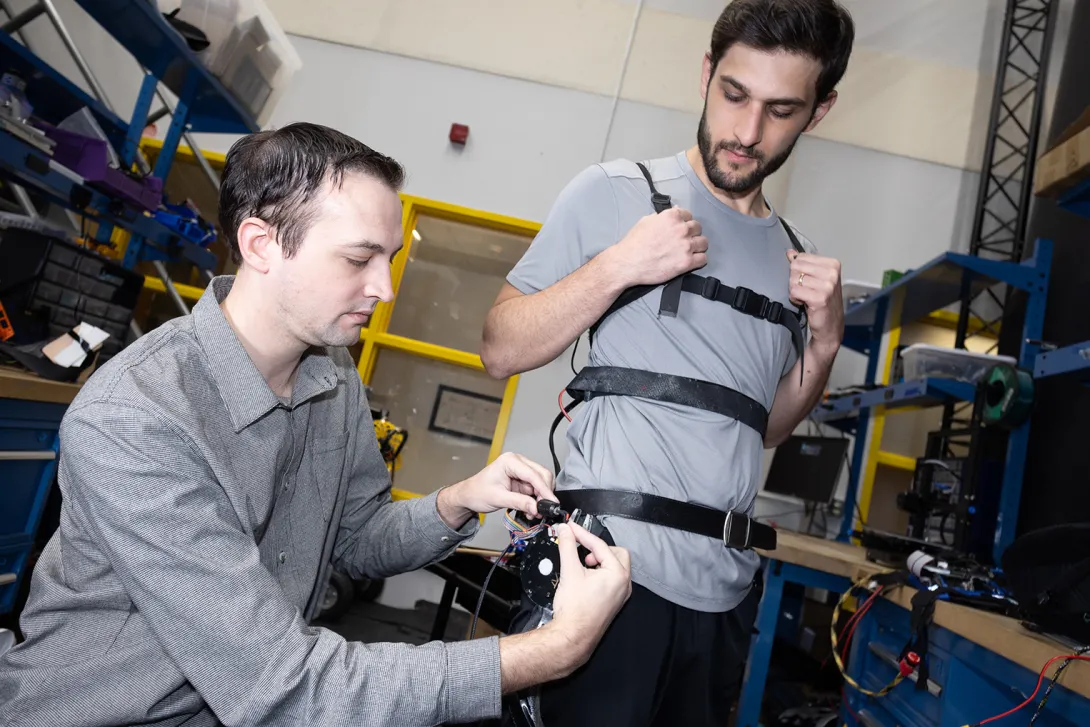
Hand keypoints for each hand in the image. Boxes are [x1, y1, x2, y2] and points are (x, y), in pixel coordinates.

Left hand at [436, 452, 553, 527]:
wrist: (468, 496)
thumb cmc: (477, 492)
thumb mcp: (498, 498)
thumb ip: (519, 502)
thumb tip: (536, 508)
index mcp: (510, 461)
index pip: (533, 474)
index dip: (544, 489)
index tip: (551, 502)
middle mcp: (517, 462)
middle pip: (541, 475)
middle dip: (544, 493)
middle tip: (543, 509)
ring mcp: (520, 470)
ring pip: (541, 482)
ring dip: (540, 498)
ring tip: (534, 512)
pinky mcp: (521, 480)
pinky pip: (535, 488)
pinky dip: (536, 499)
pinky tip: (531, 509)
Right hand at [547, 522, 631, 669]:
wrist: (572, 636)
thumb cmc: (575, 610)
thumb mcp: (569, 571)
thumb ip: (567, 546)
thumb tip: (565, 531)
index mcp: (618, 574)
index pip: (600, 546)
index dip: (582, 534)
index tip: (571, 528)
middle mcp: (624, 584)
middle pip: (615, 553)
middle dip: (597, 549)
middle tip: (581, 551)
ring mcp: (620, 594)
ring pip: (614, 566)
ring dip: (599, 561)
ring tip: (582, 566)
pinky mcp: (614, 601)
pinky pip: (612, 579)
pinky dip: (600, 572)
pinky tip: (585, 577)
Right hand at [606, 207, 707, 286]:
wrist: (627, 263)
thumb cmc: (634, 243)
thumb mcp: (646, 221)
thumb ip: (663, 216)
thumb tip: (676, 211)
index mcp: (672, 216)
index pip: (688, 215)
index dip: (684, 222)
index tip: (679, 228)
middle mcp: (681, 229)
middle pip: (698, 228)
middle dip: (691, 233)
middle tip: (683, 240)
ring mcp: (686, 246)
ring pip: (703, 242)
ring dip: (697, 246)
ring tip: (688, 251)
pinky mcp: (687, 262)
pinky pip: (703, 258)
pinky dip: (698, 260)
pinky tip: (691, 260)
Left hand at [787, 249, 843, 357]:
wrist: (830, 326)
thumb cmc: (823, 301)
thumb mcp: (816, 279)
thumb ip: (803, 264)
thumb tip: (789, 252)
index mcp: (833, 264)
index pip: (800, 257)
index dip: (798, 271)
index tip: (808, 282)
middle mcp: (832, 273)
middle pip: (795, 267)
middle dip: (795, 280)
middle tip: (806, 290)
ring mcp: (827, 286)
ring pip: (793, 279)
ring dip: (795, 291)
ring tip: (805, 297)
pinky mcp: (820, 298)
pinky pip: (794, 291)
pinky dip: (795, 298)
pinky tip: (804, 303)